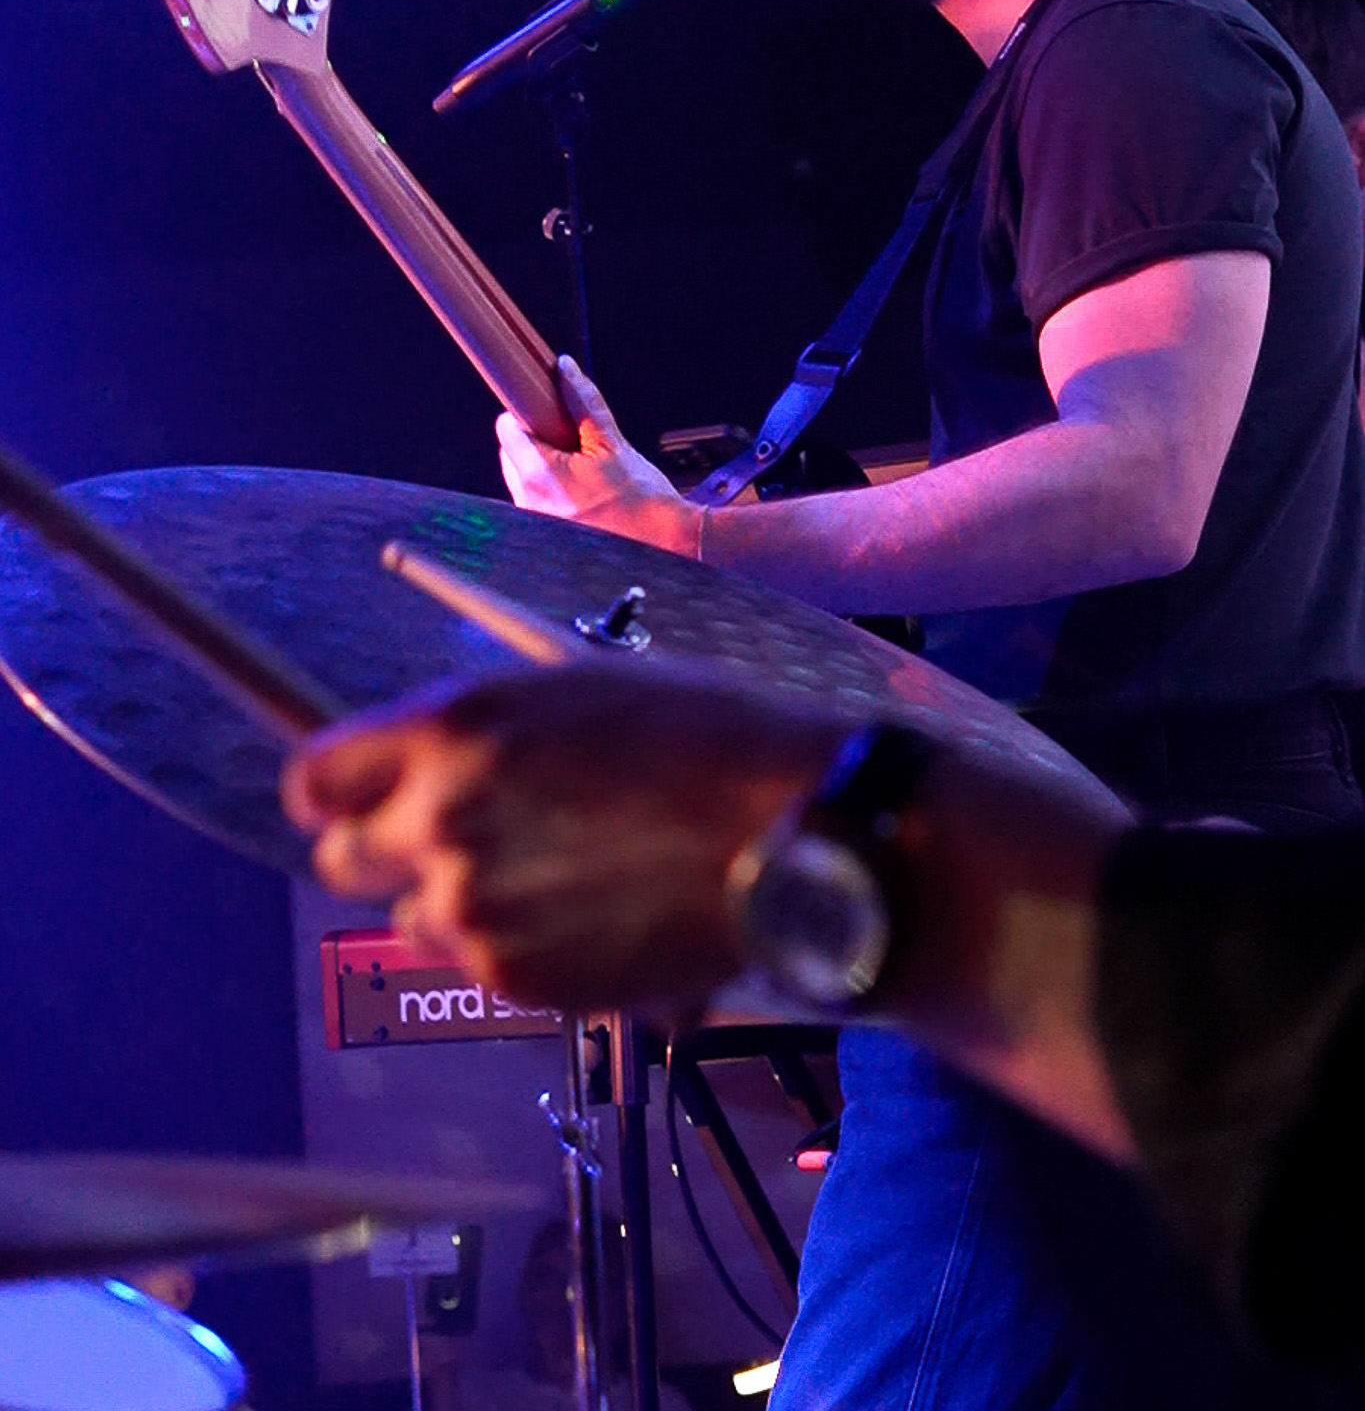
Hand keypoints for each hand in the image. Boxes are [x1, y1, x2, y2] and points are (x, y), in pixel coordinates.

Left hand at [281, 660, 833, 1011]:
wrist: (787, 837)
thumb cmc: (703, 738)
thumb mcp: (572, 689)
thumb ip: (474, 733)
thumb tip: (418, 764)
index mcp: (452, 730)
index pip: (313, 779)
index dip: (337, 788)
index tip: (359, 794)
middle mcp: (441, 821)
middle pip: (343, 862)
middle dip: (389, 849)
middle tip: (462, 837)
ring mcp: (474, 910)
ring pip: (414, 920)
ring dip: (458, 902)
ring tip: (552, 875)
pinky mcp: (517, 981)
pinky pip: (481, 966)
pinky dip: (518, 947)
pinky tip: (590, 911)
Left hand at [497, 355, 699, 555]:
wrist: (664, 547)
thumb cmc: (643, 502)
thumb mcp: (613, 443)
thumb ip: (584, 402)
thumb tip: (564, 370)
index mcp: (539, 476)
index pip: (507, 429)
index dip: (527, 414)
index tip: (548, 413)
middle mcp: (528, 503)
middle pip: (511, 454)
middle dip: (536, 441)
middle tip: (573, 442)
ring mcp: (535, 523)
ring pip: (522, 478)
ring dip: (543, 467)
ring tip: (582, 469)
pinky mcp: (545, 537)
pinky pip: (535, 500)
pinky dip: (551, 490)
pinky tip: (582, 492)